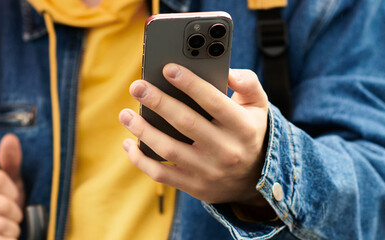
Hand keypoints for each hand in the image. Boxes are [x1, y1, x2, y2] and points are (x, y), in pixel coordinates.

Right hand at [0, 134, 24, 239]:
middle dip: (15, 211)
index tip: (13, 195)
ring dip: (12, 228)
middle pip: (1, 204)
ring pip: (0, 224)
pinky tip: (2, 237)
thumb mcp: (8, 180)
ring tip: (9, 226)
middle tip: (13, 214)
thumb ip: (10, 160)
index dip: (13, 190)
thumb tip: (10, 139)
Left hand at [119, 63, 269, 206]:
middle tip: (137, 86)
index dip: (190, 84)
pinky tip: (129, 143)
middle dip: (158, 102)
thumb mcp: (258, 106)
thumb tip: (227, 70)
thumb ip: (248, 83)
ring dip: (143, 131)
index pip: (214, 101)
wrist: (254, 180)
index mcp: (242, 127)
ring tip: (126, 114)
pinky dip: (141, 160)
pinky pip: (162, 174)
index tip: (167, 68)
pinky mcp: (195, 187)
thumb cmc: (248, 132)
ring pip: (169, 149)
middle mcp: (227, 150)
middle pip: (186, 123)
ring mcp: (209, 171)